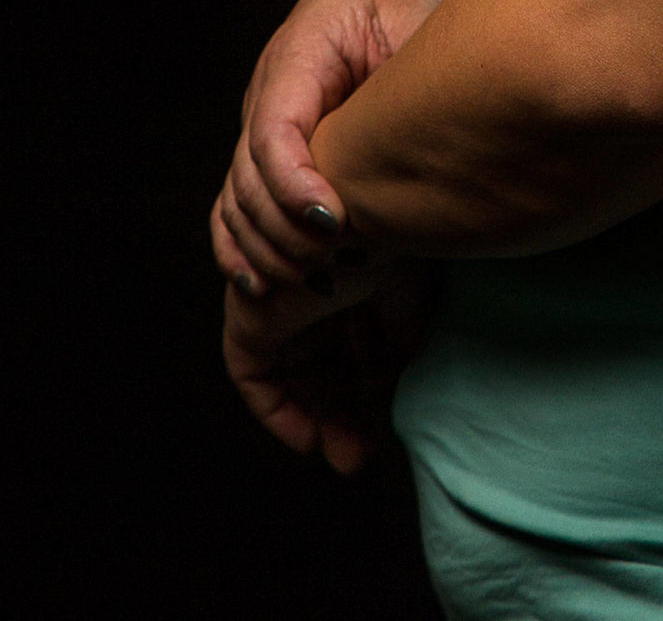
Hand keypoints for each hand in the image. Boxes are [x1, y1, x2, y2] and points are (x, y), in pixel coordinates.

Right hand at [211, 0, 436, 294]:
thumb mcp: (409, 19)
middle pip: (249, 179)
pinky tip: (265, 287)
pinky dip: (241, 249)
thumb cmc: (393, 1)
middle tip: (340, 264)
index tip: (336, 222)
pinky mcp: (264, 151)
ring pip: (236, 201)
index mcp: (296, 58)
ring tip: (319, 281)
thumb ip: (407, 68)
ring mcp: (258, 125)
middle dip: (288, 232)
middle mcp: (265, 96)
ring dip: (269, 249)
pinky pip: (233, 206)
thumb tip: (427, 128)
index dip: (296, 183)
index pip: (274, 131)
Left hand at [222, 258, 434, 474]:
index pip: (352, 343)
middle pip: (323, 366)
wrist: (356, 209)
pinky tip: (309, 438)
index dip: (366, 390)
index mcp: (348, 275)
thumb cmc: (390, 238)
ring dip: (321, 416)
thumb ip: (400, 339)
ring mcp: (282, 302)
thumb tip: (395, 383)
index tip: (383, 427)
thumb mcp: (408, 298)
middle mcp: (312, 289)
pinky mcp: (251, 316)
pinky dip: (277, 409)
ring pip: (298, 376)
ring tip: (349, 454)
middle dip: (342, 415)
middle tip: (362, 456)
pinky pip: (254, 376)